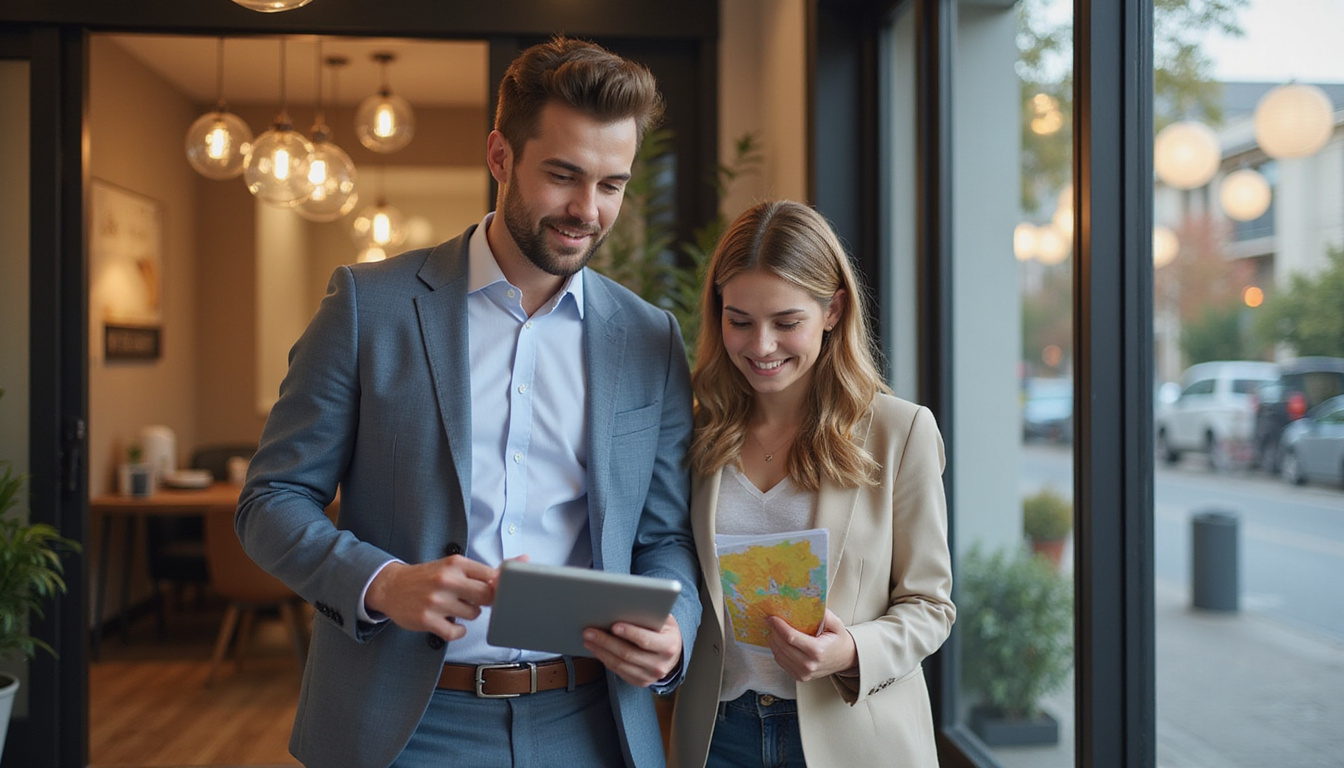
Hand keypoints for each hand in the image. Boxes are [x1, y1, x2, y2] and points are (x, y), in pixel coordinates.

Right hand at [365, 556, 498, 640]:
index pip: (491, 576)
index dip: (496, 586)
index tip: (491, 590)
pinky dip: (457, 631)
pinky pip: (455, 632)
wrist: (391, 586)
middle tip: (473, 600)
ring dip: (468, 614)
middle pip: (486, 596)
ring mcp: (436, 601)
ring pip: (473, 614)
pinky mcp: (427, 620)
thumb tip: (517, 565)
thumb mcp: (451, 566)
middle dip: (484, 601)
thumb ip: (480, 570)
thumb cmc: (427, 577)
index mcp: (455, 564)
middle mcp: (446, 580)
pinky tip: (450, 623)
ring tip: (455, 608)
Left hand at [582, 614, 681, 687]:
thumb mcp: (664, 620)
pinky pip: (618, 671)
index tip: (614, 625)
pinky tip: (596, 649)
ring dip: (600, 651)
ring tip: (587, 639)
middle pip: (628, 654)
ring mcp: (650, 676)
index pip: (646, 640)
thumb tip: (625, 606)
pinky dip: (604, 659)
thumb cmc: (665, 630)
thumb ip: (650, 615)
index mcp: (669, 646)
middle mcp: (660, 665)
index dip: (630, 633)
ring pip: (619, 664)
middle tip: (589, 631)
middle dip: (606, 641)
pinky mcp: (640, 682)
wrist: (673, 653)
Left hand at [767, 610, 857, 681]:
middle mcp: (809, 665)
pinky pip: (781, 662)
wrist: (845, 659)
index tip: (773, 617)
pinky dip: (778, 651)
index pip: (791, 637)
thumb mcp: (837, 625)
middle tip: (772, 621)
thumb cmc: (839, 641)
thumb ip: (825, 614)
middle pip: (782, 646)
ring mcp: (803, 673)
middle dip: (774, 632)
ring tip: (776, 630)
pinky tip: (781, 642)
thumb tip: (811, 604)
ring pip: (779, 655)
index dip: (779, 626)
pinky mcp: (799, 677)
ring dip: (774, 641)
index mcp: (818, 651)